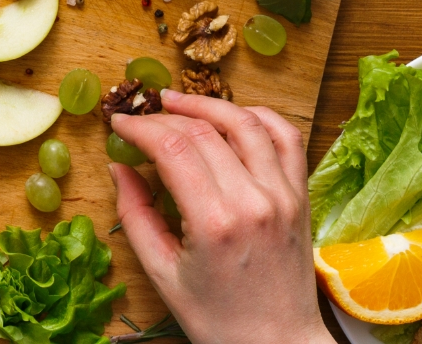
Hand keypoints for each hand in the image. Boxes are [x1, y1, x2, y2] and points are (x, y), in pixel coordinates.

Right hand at [110, 91, 333, 343]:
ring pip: (248, 123)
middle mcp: (255, 200)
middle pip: (206, 131)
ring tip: (179, 103)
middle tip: (141, 115)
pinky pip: (286, 138)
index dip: (141, 127)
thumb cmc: (218, 318)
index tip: (120, 124)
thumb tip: (120, 167)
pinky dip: (258, 117)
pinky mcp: (301, 196)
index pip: (173, 148)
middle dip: (166, 115)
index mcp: (216, 223)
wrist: (277, 343)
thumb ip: (136, 215)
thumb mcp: (162, 273)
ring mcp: (284, 195)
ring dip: (209, 105)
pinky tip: (232, 116)